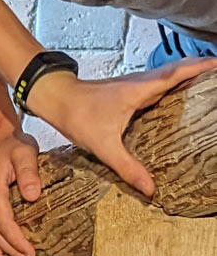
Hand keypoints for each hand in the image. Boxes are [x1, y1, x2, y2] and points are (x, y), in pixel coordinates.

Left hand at [26, 57, 216, 192]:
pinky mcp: (128, 90)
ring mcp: (135, 84)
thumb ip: (127, 168)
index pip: (178, 73)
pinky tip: (178, 95)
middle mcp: (141, 82)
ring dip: (189, 75)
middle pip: (179, 70)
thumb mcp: (103, 146)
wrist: (54, 98)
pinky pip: (158, 83)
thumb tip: (150, 189)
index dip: (201, 66)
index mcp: (141, 89)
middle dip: (202, 70)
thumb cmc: (77, 115)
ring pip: (169, 75)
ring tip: (209, 83)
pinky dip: (174, 83)